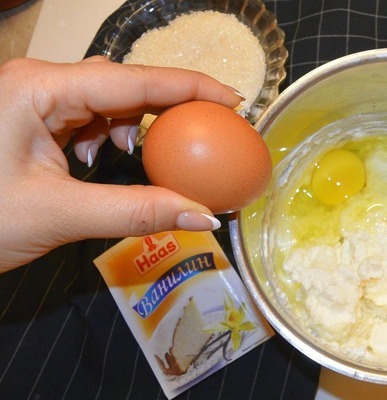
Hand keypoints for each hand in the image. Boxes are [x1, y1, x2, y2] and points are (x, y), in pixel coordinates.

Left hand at [0, 56, 242, 272]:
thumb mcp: (59, 215)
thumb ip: (136, 213)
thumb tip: (205, 215)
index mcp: (39, 88)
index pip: (132, 79)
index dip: (189, 87)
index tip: (234, 101)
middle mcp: (39, 83)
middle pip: (123, 83)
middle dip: (167, 107)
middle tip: (209, 133)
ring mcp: (35, 100)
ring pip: (107, 100)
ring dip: (138, 127)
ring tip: (155, 157)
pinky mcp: (33, 120)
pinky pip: (89, 118)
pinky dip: (113, 138)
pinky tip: (111, 160)